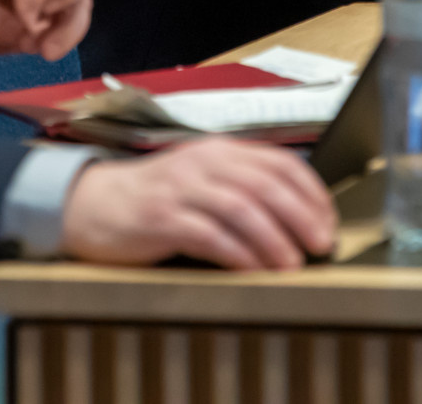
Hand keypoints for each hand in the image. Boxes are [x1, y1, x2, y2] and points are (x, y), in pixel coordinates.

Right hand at [61, 138, 336, 270]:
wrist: (92, 203)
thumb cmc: (156, 198)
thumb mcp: (202, 181)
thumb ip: (242, 190)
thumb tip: (298, 221)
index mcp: (221, 151)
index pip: (279, 163)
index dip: (310, 192)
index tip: (329, 222)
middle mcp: (204, 163)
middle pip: (265, 185)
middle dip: (300, 216)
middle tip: (321, 245)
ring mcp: (180, 188)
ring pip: (240, 208)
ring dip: (273, 238)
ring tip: (292, 264)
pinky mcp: (160, 217)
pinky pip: (207, 234)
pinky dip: (236, 253)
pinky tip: (252, 270)